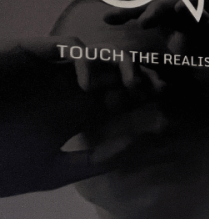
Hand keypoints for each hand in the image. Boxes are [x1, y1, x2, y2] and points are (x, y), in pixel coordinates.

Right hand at [0, 37, 146, 197]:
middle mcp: (69, 87)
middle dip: (145, 78)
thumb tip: (135, 146)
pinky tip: (87, 86)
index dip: (147, 105)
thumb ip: (93, 162)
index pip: (123, 101)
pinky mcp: (32, 54)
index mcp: (77, 113)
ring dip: (123, 65)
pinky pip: (70, 46)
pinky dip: (86, 60)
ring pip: (102, 54)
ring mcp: (53, 70)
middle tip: (162, 91)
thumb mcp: (51, 172)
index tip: (168, 118)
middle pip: (119, 73)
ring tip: (133, 86)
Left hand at [104, 0, 208, 112]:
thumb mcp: (185, 82)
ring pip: (181, 3)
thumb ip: (164, 71)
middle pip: (161, 8)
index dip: (129, 16)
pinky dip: (194, 3)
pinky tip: (180, 10)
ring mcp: (208, 23)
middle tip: (114, 16)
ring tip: (146, 20)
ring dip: (161, 7)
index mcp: (180, 40)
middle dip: (136, 8)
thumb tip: (134, 62)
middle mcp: (191, 27)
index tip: (106, 20)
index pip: (151, 21)